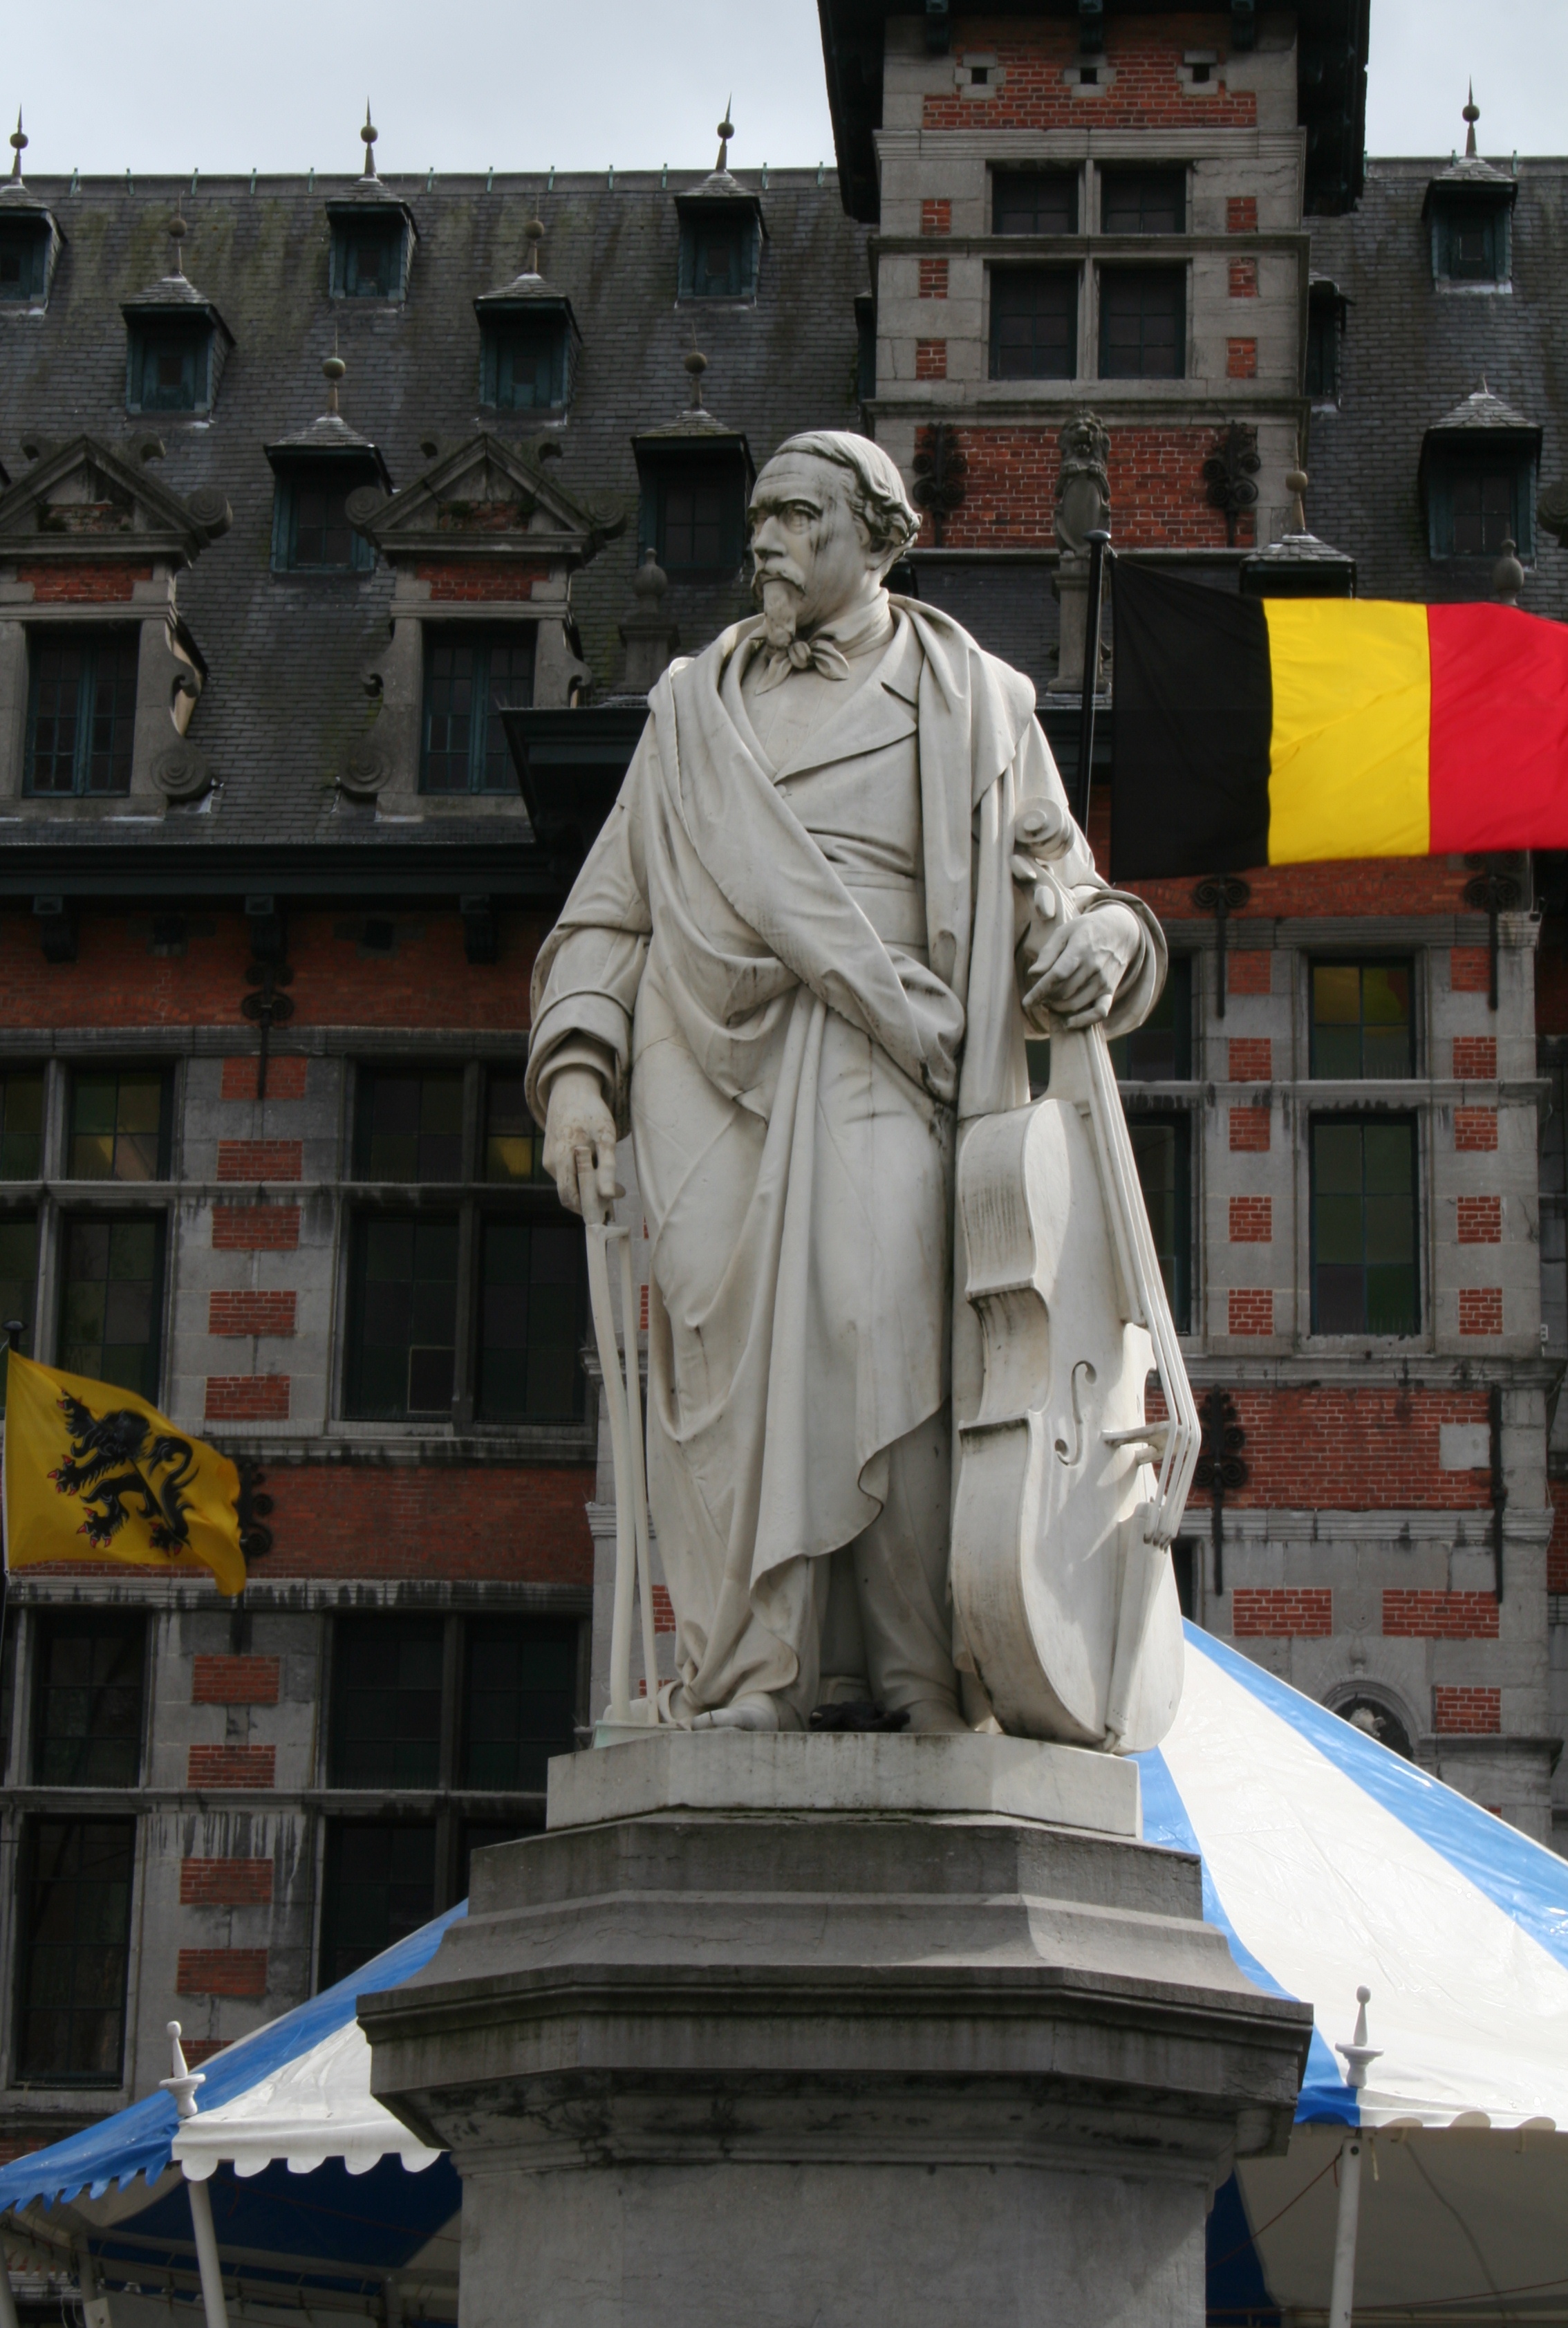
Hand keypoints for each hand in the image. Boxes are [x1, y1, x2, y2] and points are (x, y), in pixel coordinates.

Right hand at [542, 1067, 617, 1214]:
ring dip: (586, 1188)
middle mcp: (550, 1162)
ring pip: (568, 1185)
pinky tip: (594, 1166)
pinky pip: (566, 1175)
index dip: (587, 1207)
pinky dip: (580, 1178)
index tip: (611, 1207)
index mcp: (562, 1156)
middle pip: (568, 1195)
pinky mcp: (550, 1157)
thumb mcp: (605, 1136)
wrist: (570, 1092)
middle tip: (613, 1197)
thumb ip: (607, 1166)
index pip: (569, 1196)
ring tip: (608, 1178)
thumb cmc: (591, 1112)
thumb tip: (610, 1195)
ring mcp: (548, 1160)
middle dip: (589, 1201)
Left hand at [1022, 902, 1140, 1029]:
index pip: (1057, 975)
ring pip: (1075, 1004)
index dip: (1039, 990)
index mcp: (1080, 949)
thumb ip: (1048, 953)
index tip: (1026, 1003)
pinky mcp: (1110, 991)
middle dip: (1046, 997)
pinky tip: (1068, 1022)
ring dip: (1058, 1007)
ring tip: (1050, 1001)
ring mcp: (1103, 981)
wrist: (1121, 931)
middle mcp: (1094, 967)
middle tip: (1040, 994)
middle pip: (1063, 992)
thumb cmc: (1086, 931)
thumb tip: (1033, 974)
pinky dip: (1083, 1021)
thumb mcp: (1064, 932)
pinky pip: (1099, 1013)